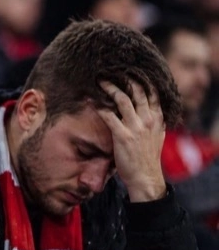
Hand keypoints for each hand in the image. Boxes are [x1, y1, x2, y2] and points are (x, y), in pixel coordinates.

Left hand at [96, 80, 166, 201]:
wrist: (145, 177)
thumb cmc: (148, 158)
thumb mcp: (157, 136)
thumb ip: (154, 122)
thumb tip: (150, 111)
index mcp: (157, 118)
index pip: (151, 93)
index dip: (140, 81)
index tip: (129, 72)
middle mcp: (148, 119)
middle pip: (136, 92)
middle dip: (124, 79)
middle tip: (111, 73)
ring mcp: (136, 127)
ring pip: (122, 100)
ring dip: (110, 89)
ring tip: (99, 82)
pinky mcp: (123, 136)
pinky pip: (109, 116)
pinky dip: (99, 107)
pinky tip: (91, 102)